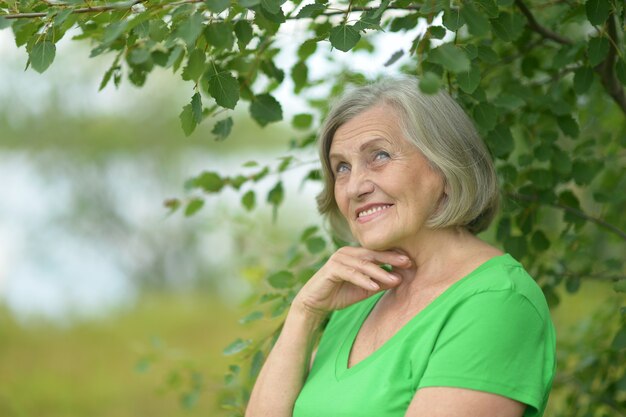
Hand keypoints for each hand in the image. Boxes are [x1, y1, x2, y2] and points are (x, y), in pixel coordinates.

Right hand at [292, 247, 410, 317]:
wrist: (315, 302)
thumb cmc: (340, 293)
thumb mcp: (364, 288)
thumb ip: (379, 282)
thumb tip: (399, 279)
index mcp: (355, 254)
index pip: (377, 253)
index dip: (393, 256)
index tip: (410, 262)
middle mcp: (347, 252)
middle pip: (372, 254)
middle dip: (390, 259)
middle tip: (407, 263)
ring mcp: (338, 259)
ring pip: (363, 264)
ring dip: (380, 272)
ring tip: (395, 280)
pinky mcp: (331, 269)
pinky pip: (350, 273)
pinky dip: (363, 280)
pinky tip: (374, 287)